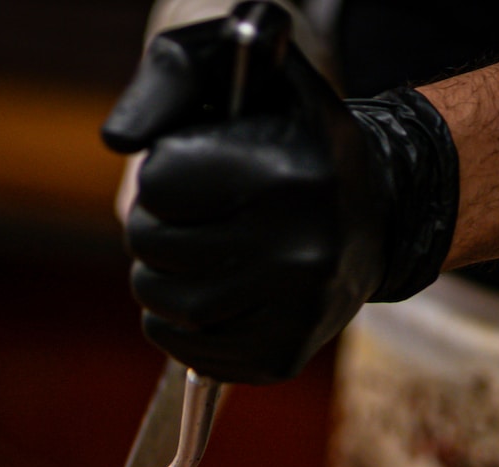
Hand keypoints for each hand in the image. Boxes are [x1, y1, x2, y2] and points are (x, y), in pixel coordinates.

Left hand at [102, 7, 459, 384]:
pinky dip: (176, 326)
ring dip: (156, 281)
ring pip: (165, 306)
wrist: (382, 213)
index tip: (194, 173)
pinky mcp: (283, 355)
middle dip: (152, 228)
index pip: (159, 183)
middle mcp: (299, 248)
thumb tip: (116, 137)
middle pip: (153, 246)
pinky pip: (188, 350)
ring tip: (186, 259)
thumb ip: (183, 79)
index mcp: (289, 176)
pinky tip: (203, 297)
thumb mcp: (263, 83)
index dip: (163, 175)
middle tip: (180, 220)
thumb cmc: (301, 144)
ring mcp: (294, 311)